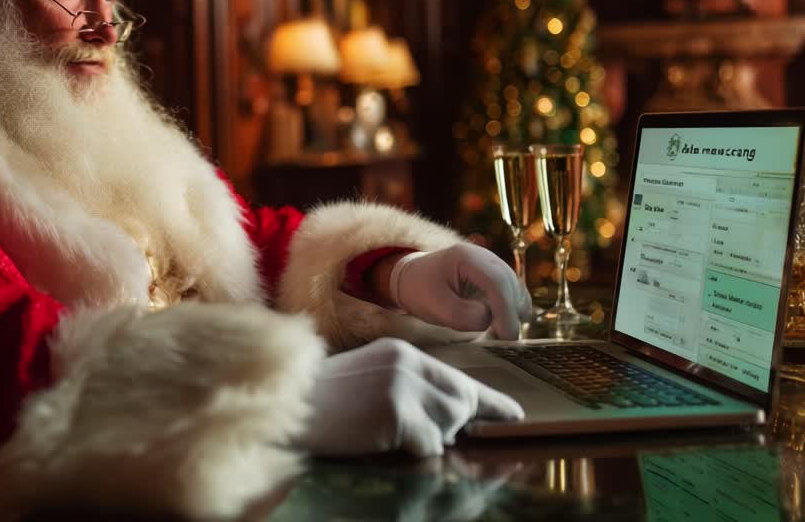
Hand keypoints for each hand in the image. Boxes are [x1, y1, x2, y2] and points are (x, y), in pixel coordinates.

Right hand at [295, 338, 523, 456]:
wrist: (289, 407)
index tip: (515, 415)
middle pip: (462, 401)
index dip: (490, 401)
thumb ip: (410, 390)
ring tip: (387, 430)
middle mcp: (408, 363)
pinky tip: (380, 437)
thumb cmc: (324, 403)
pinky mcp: (396, 410)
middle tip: (421, 433)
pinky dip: (411, 450)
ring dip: (428, 438)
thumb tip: (452, 418)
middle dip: (453, 425)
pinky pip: (427, 443)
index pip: (457, 378)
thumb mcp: (371, 382)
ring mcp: (403, 385)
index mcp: (402, 354)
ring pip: (448, 424)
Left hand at [392, 243, 532, 339]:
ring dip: (514, 312)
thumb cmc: (421, 291)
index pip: (496, 281)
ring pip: (516, 289)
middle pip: (511, 284)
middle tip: (506, 341)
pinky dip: (512, 309)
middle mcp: (484, 256)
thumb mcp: (436, 307)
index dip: (505, 309)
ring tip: (501, 334)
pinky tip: (502, 325)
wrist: (413, 278)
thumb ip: (463, 316)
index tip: (507, 335)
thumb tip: (489, 320)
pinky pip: (513, 293)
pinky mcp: (496, 276)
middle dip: (512, 314)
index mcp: (467, 257)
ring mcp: (493, 264)